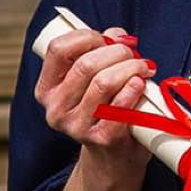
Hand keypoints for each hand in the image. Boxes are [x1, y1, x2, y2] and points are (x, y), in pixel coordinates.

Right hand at [34, 27, 155, 172]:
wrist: (113, 154)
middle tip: (133, 54)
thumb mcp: (92, 78)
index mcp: (47, 89)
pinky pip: (120, 105)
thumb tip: (116, 35)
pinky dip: (134, 89)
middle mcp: (56, 109)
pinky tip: (141, 85)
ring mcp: (76, 126)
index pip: (58, 49)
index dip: (87, 36)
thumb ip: (100, 51)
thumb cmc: (105, 107)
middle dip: (117, 52)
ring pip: (104, 82)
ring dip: (131, 68)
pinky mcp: (101, 138)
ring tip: (143, 68)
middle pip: (86, 64)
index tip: (106, 38)